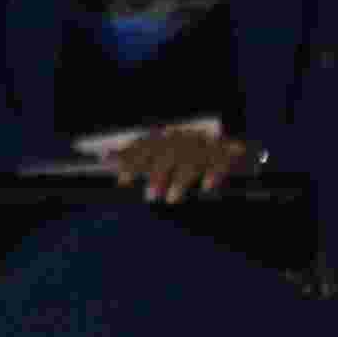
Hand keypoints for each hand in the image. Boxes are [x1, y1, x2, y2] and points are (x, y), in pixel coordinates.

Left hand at [107, 121, 250, 204]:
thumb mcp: (164, 152)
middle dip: (156, 175)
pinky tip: (206, 188)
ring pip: (191, 160)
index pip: (147, 146)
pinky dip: (213, 175)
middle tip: (149, 196)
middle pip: (168, 154)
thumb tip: (105, 156)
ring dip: (180, 180)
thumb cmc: (188, 153)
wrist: (232, 143)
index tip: (122, 180)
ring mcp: (205, 146)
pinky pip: (219, 163)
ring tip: (170, 199)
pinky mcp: (226, 154)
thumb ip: (139, 156)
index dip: (133, 161)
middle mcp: (184, 139)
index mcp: (168, 137)